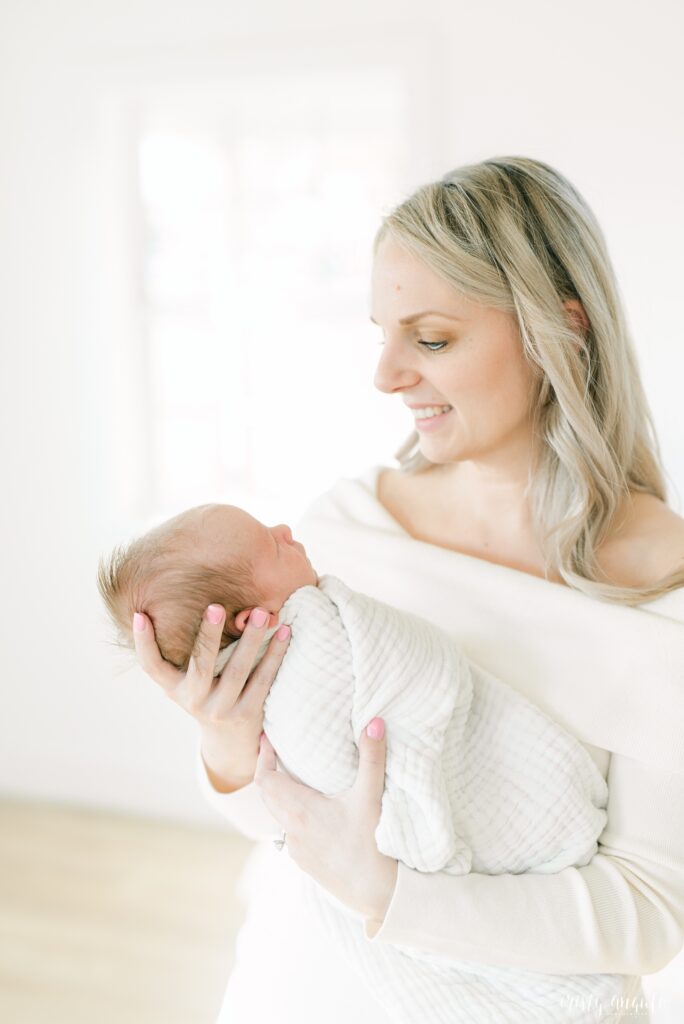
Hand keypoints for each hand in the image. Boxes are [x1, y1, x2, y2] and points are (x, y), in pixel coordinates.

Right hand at [132, 604, 290, 788]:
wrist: (230, 742)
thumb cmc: (205, 696)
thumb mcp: (186, 682)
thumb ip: (184, 654)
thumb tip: (166, 608)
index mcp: (175, 689)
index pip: (151, 666)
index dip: (143, 642)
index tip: (139, 614)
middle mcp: (194, 700)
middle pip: (200, 664)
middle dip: (208, 634)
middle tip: (215, 606)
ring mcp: (222, 709)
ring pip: (238, 670)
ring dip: (251, 639)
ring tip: (261, 612)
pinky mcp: (248, 713)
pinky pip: (263, 679)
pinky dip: (275, 654)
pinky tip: (285, 632)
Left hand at [254, 718, 397, 922]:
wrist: (379, 895)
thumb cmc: (373, 845)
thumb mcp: (371, 797)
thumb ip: (371, 757)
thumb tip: (374, 721)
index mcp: (299, 811)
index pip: (265, 779)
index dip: (262, 757)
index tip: (267, 739)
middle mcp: (291, 831)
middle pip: (267, 796)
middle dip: (269, 772)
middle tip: (278, 752)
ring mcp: (297, 851)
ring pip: (278, 816)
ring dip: (280, 796)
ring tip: (295, 777)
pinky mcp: (306, 864)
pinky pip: (289, 834)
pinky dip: (292, 816)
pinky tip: (312, 812)